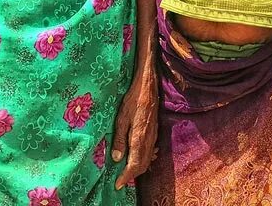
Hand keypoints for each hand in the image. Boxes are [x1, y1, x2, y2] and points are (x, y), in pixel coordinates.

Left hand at [112, 63, 158, 188]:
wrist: (148, 87)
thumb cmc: (133, 99)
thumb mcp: (121, 118)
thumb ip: (120, 139)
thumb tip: (117, 159)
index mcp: (139, 138)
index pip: (134, 164)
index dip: (126, 177)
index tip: (118, 185)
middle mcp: (148, 140)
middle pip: (142, 165)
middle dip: (132, 176)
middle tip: (120, 181)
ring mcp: (153, 136)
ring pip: (147, 159)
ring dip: (138, 168)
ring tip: (126, 173)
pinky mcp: (155, 132)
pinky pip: (150, 152)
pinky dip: (144, 160)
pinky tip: (137, 158)